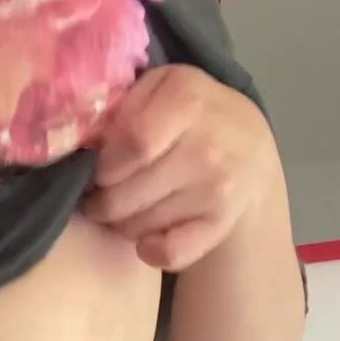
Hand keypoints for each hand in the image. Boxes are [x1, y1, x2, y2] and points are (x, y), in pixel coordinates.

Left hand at [80, 66, 279, 271]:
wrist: (251, 151)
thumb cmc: (191, 116)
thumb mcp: (163, 87)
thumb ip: (124, 104)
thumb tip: (87, 141)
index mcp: (188, 99)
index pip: (130, 144)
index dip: (103, 165)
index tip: (98, 170)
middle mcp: (206, 145)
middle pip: (123, 194)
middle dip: (100, 202)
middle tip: (100, 197)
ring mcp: (217, 187)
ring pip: (137, 225)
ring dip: (122, 223)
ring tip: (128, 208)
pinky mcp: (221, 224)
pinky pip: (168, 253)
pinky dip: (150, 251)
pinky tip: (148, 237)